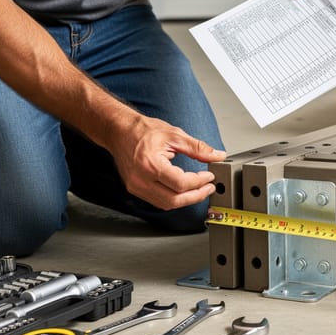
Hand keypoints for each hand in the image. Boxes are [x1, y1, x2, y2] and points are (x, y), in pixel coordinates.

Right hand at [109, 116, 225, 210]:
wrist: (118, 130)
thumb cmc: (142, 130)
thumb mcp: (174, 135)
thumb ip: (197, 148)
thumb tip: (217, 155)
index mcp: (150, 165)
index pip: (180, 183)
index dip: (199, 182)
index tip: (209, 176)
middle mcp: (141, 180)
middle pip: (174, 200)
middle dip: (196, 196)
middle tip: (209, 188)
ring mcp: (136, 187)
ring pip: (166, 204)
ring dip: (186, 200)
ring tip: (199, 189)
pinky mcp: (135, 189)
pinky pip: (158, 201)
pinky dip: (173, 198)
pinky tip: (183, 190)